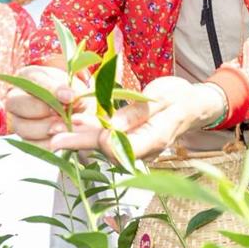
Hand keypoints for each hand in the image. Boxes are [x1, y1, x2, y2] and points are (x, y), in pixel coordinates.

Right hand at [4, 65, 87, 147]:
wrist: (78, 113)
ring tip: (64, 126)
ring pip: (21, 126)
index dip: (51, 89)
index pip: (33, 80)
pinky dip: (47, 143)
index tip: (70, 97)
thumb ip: (72, 90)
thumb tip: (69, 96)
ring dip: (46, 129)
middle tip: (62, 114)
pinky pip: (30, 145)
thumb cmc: (73, 95)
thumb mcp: (76, 87)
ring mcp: (17, 119)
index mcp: (29, 76)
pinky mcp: (24, 139)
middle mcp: (16, 97)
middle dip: (41, 109)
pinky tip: (61, 138)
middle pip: (15, 103)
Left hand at [52, 76, 225, 161]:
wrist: (195, 105)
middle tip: (53, 137)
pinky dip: (91, 134)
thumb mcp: (161, 98)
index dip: (95, 140)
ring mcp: (138, 148)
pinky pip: (109, 141)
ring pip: (105, 147)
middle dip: (79, 142)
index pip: (120, 149)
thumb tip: (109, 129)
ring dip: (81, 139)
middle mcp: (144, 150)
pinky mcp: (132, 142)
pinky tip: (74, 125)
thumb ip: (135, 114)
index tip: (75, 126)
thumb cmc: (180, 97)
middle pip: (106, 150)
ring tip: (56, 130)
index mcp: (154, 139)